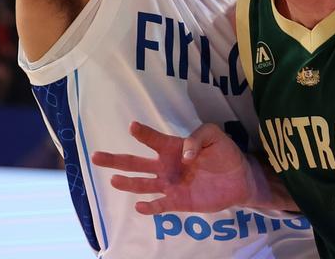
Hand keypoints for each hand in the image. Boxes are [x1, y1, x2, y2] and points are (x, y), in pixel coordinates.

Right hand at [91, 122, 251, 214]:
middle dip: (116, 160)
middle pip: (136, 163)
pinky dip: (149, 208)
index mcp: (172, 147)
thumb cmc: (224, 153)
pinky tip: (140, 206)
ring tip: (114, 180)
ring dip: (128, 184)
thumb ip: (198, 138)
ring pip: (142, 184)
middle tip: (96, 156)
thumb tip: (184, 154)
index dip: (143, 133)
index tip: (132, 127)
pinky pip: (159, 206)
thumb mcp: (215, 136)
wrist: (238, 179)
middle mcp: (165, 166)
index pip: (153, 139)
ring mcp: (170, 185)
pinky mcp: (177, 202)